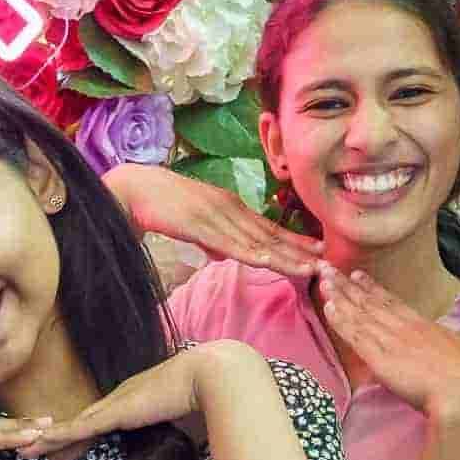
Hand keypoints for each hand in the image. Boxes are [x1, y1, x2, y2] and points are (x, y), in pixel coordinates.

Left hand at [12, 345, 231, 454]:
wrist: (213, 377)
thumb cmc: (212, 399)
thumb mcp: (193, 422)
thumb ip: (186, 433)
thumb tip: (199, 447)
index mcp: (139, 400)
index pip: (105, 420)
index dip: (84, 432)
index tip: (69, 440)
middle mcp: (122, 398)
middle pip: (82, 421)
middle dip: (56, 434)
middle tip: (30, 444)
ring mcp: (117, 403)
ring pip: (73, 425)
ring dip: (47, 438)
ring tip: (21, 448)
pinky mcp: (116, 412)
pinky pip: (80, 428)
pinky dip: (58, 436)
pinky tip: (39, 442)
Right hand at [108, 164, 320, 278]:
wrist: (132, 190)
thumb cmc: (160, 206)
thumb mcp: (192, 225)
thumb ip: (209, 240)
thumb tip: (221, 256)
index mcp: (229, 209)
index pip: (268, 229)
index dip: (294, 242)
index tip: (318, 253)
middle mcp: (229, 210)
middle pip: (270, 236)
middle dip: (299, 252)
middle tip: (327, 264)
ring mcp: (215, 216)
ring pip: (255, 241)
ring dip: (284, 256)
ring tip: (309, 269)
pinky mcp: (198, 223)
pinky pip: (227, 242)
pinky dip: (249, 252)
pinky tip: (267, 262)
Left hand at [317, 267, 459, 423]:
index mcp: (425, 326)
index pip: (393, 303)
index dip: (373, 289)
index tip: (357, 275)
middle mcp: (405, 329)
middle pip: (370, 303)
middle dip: (346, 286)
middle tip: (327, 268)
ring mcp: (391, 342)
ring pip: (358, 315)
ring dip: (338, 297)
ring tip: (321, 280)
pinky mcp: (380, 359)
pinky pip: (355, 337)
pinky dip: (340, 322)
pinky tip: (327, 308)